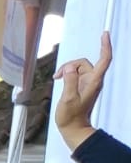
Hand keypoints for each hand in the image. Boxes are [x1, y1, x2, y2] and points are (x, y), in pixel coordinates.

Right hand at [55, 31, 111, 150]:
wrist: (74, 128)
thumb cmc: (71, 117)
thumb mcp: (68, 99)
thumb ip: (69, 82)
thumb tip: (69, 68)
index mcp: (94, 82)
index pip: (104, 59)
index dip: (105, 46)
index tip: (104, 34)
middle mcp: (93, 80)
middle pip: (84, 63)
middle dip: (70, 65)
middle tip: (57, 76)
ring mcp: (88, 84)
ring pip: (79, 68)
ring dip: (67, 70)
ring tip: (56, 79)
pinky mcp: (82, 87)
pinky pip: (76, 74)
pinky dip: (68, 75)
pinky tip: (60, 80)